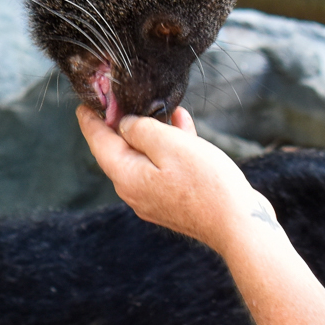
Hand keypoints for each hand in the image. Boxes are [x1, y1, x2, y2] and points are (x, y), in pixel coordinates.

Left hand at [76, 105, 277, 254]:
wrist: (240, 225)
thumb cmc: (206, 184)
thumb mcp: (169, 144)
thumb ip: (140, 129)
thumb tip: (124, 125)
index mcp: (126, 176)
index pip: (98, 142)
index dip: (90, 119)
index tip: (84, 103)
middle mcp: (133, 190)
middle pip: (119, 149)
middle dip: (122, 123)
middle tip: (122, 98)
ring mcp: (153, 198)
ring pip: (145, 156)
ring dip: (153, 131)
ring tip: (162, 106)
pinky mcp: (174, 200)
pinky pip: (164, 166)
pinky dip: (170, 146)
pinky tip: (183, 124)